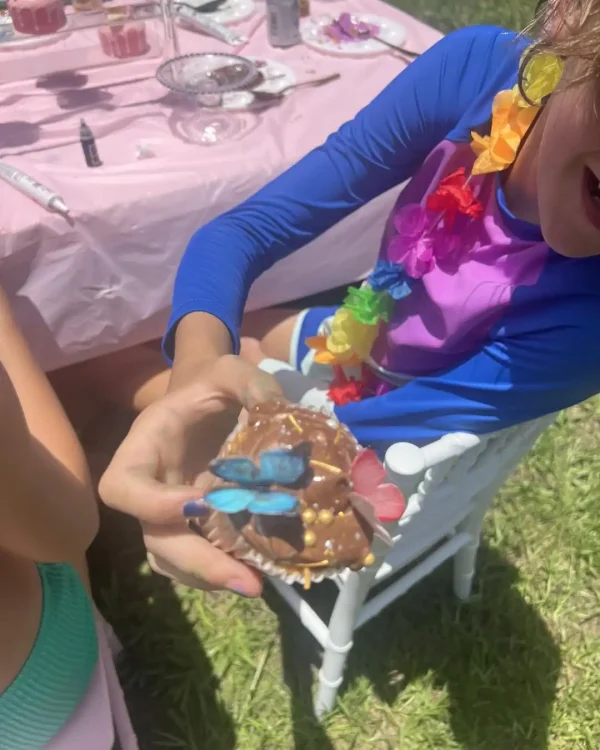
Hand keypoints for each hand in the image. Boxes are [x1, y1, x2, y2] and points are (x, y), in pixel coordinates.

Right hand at [99, 355, 283, 596]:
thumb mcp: (230, 371)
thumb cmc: (212, 383)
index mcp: (144, 447)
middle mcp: (150, 487)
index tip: (198, 503)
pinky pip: (198, 560)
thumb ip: (253, 385)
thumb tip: (284, 431)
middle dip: (198, 563)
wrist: (212, 398)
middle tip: (248, 582)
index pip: (122, 487)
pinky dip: (224, 570)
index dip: (152, 504)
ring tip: (257, 582)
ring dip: (212, 576)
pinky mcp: (195, 526)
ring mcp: (170, 513)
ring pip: (174, 560)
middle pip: (155, 539)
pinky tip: (261, 569)